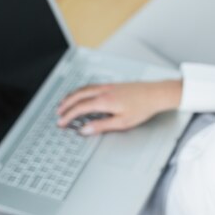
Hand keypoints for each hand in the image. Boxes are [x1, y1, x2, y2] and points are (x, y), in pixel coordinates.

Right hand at [56, 80, 182, 134]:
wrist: (156, 93)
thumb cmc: (143, 108)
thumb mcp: (122, 122)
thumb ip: (101, 126)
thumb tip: (85, 130)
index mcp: (105, 101)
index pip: (80, 108)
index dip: (68, 116)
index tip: (61, 123)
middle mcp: (104, 91)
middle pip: (78, 95)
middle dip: (66, 104)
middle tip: (58, 113)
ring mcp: (108, 86)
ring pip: (83, 89)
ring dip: (72, 96)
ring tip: (64, 103)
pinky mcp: (112, 85)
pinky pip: (91, 86)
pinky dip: (81, 91)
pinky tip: (82, 95)